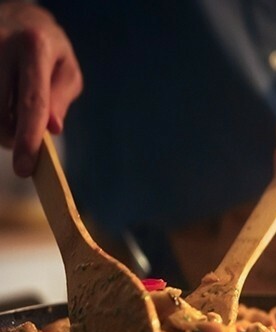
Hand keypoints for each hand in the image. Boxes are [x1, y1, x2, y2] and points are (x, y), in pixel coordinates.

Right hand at [0, 3, 81, 176]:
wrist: (14, 14)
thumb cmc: (47, 47)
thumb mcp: (66, 68)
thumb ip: (60, 98)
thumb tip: (52, 129)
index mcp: (34, 47)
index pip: (32, 103)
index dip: (28, 140)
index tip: (25, 168)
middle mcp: (0, 44)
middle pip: (1, 114)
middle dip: (12, 137)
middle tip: (21, 140)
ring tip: (11, 118)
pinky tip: (2, 105)